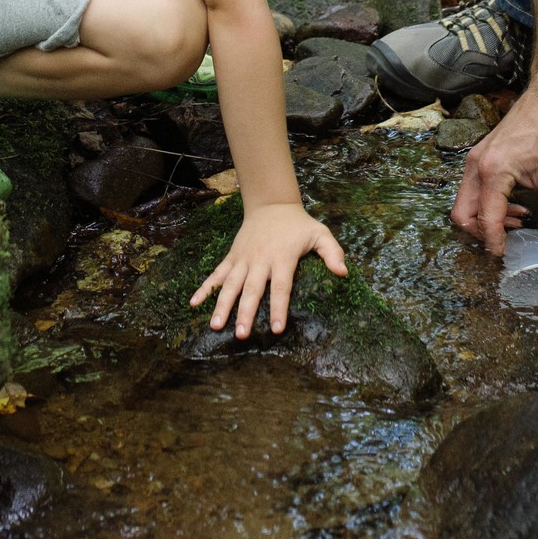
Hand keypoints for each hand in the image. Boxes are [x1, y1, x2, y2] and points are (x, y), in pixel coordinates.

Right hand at [191, 202, 347, 337]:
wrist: (271, 204)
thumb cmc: (298, 225)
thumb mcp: (320, 233)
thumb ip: (332, 252)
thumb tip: (343, 273)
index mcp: (282, 258)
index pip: (281, 287)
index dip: (278, 308)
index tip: (276, 329)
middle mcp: (260, 260)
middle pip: (252, 290)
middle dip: (245, 313)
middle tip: (241, 334)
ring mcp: (243, 259)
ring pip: (231, 285)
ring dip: (222, 305)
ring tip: (215, 325)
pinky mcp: (232, 257)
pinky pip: (217, 274)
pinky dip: (205, 288)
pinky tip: (194, 304)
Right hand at [453, 88, 537, 254]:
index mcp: (493, 171)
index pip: (485, 219)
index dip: (496, 243)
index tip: (508, 257)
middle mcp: (477, 165)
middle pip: (462, 213)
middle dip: (481, 234)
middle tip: (508, 244)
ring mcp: (478, 158)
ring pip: (466, 202)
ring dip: (486, 219)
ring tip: (519, 225)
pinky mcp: (484, 155)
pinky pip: (475, 189)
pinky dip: (489, 204)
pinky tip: (517, 207)